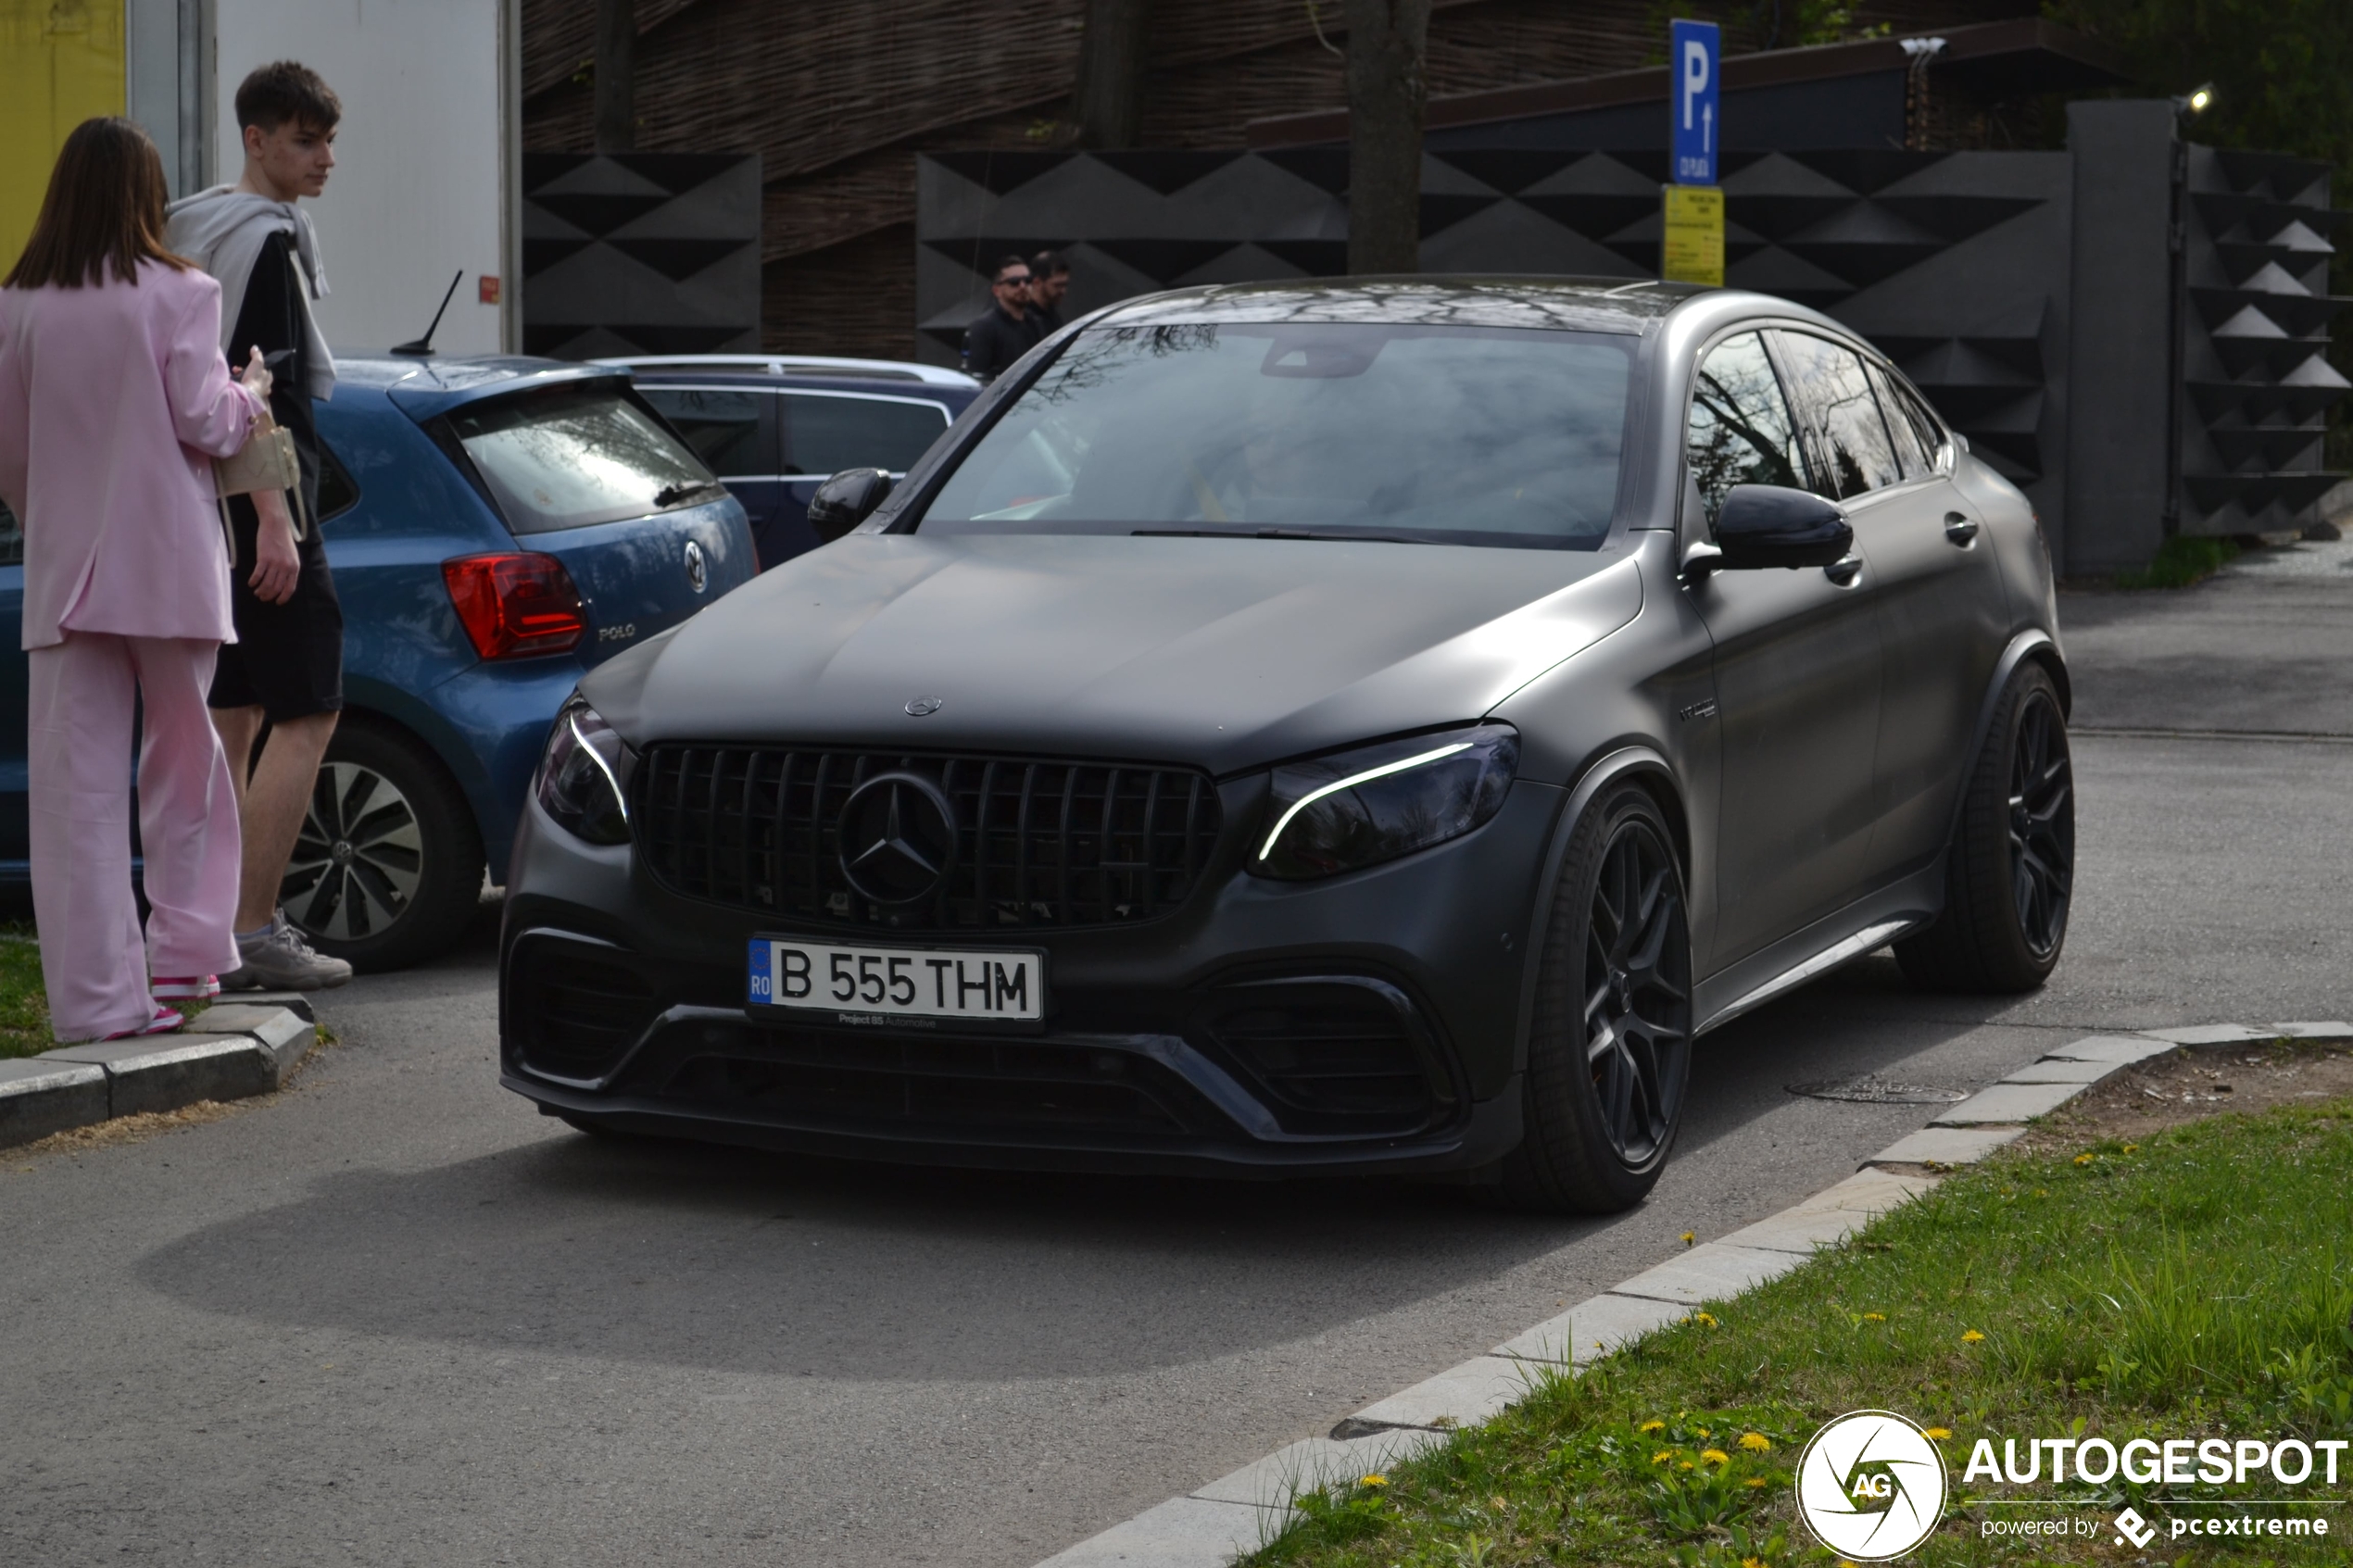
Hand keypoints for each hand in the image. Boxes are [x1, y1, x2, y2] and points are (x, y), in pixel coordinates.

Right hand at [236, 345, 273, 404]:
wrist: (247, 395)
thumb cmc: (254, 378)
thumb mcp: (257, 363)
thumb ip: (257, 355)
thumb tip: (255, 347)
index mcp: (268, 378)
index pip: (265, 371)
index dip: (256, 366)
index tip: (248, 364)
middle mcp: (265, 387)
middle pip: (255, 376)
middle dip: (246, 371)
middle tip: (237, 369)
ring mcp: (258, 393)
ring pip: (249, 382)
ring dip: (241, 377)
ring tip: (233, 374)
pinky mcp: (250, 398)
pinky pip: (244, 389)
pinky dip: (239, 384)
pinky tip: (233, 382)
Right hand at [249, 488, 300, 603]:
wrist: (276, 525)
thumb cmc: (283, 541)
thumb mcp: (292, 556)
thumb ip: (289, 569)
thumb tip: (284, 584)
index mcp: (295, 568)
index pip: (290, 588)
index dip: (283, 598)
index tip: (277, 602)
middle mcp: (286, 567)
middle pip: (277, 588)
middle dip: (269, 596)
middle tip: (262, 597)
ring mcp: (275, 563)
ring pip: (267, 584)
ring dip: (260, 591)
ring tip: (256, 592)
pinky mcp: (263, 558)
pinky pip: (258, 575)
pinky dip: (253, 581)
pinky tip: (251, 583)